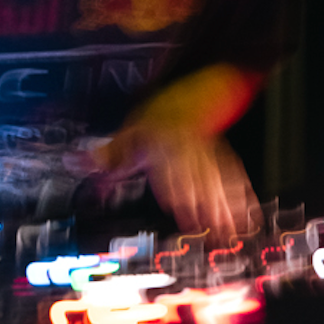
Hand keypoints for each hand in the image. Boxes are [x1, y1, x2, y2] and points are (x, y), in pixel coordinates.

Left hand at [91, 64, 264, 243]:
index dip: (175, 188)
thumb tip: (74, 161)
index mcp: (163, 141)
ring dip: (226, 203)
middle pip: (198, 175)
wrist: (188, 94)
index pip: (169, 166)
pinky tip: (249, 210)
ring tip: (233, 228)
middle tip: (213, 228)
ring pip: (218, 176)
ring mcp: (207, 151)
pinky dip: (242, 192)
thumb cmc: (154, 121)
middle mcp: (187, 146)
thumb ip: (104, 154)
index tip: (178, 209)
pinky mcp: (221, 156)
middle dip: (205, 203)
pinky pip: (233, 173)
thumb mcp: (126, 134)